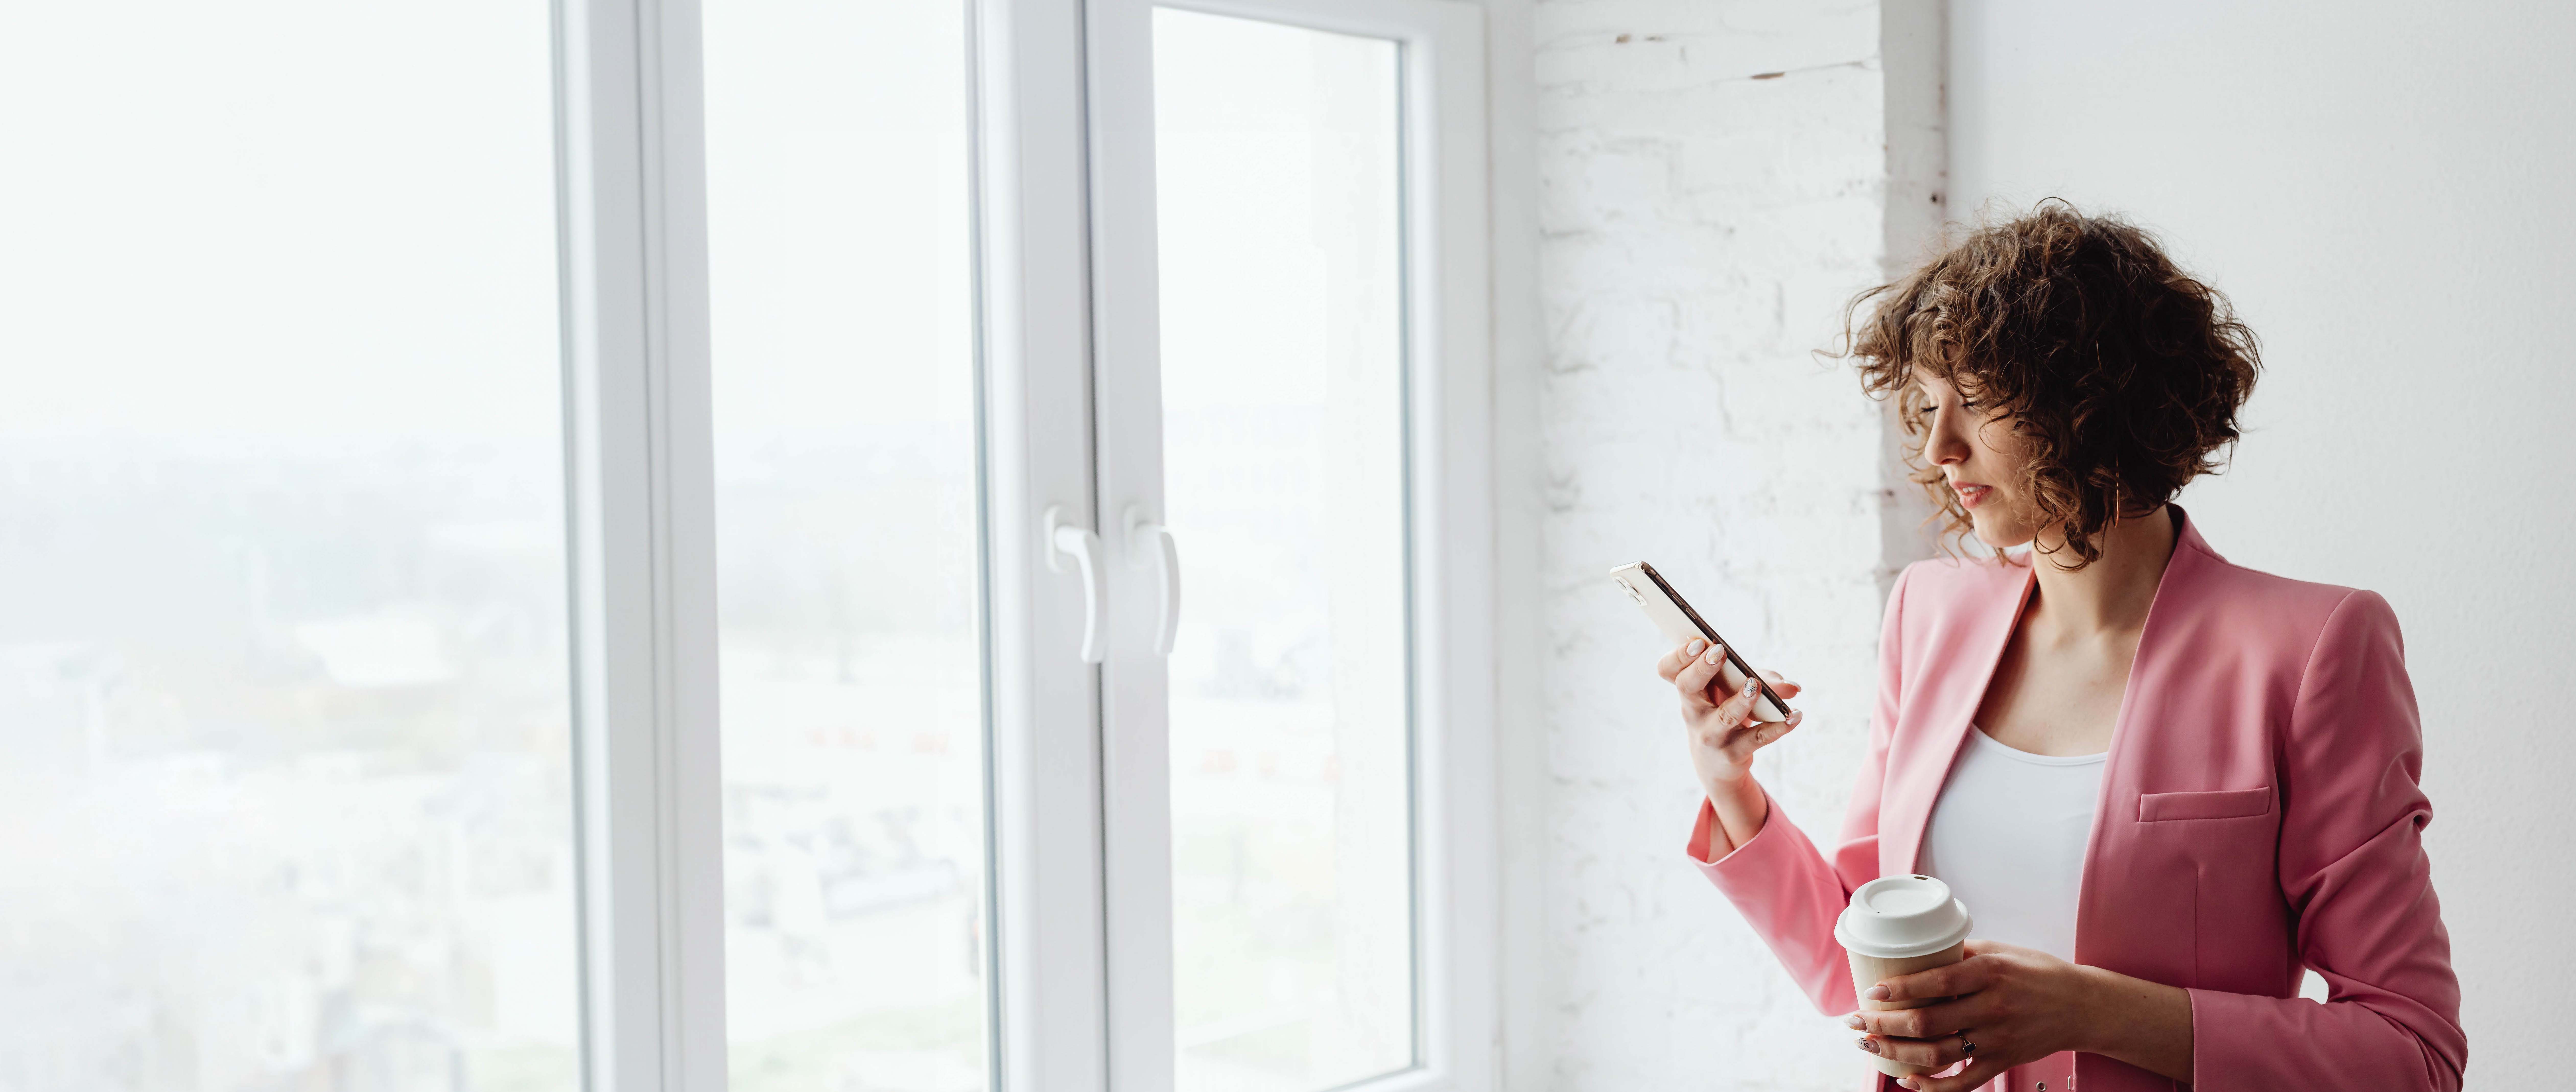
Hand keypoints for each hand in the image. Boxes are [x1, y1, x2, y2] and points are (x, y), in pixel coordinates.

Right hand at [1655, 638, 1802, 800]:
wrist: (1717, 765)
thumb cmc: (1723, 714)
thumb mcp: (1734, 692)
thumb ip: (1759, 678)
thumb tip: (1791, 686)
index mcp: (1689, 690)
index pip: (1668, 669)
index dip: (1678, 655)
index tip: (1698, 642)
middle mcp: (1693, 711)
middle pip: (1686, 686)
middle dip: (1702, 668)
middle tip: (1720, 652)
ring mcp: (1710, 734)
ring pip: (1723, 716)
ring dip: (1741, 700)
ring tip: (1755, 686)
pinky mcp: (1732, 753)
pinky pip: (1756, 739)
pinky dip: (1778, 727)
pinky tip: (1795, 716)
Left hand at [1845, 941, 2107, 1089]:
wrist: (2081, 1005)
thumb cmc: (2039, 973)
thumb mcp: (2002, 950)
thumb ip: (1961, 952)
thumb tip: (1920, 950)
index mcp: (1989, 973)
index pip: (1934, 982)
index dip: (1898, 989)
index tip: (1871, 991)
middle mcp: (1991, 1008)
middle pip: (1927, 1023)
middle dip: (1883, 1024)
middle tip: (1856, 1021)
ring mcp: (1996, 1039)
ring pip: (1937, 1054)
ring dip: (1896, 1053)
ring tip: (1870, 1045)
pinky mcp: (2002, 1061)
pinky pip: (1962, 1082)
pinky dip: (1932, 1087)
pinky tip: (1908, 1080)